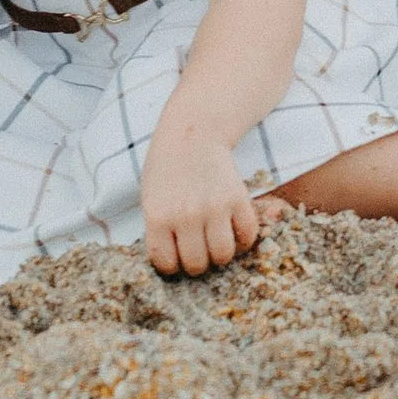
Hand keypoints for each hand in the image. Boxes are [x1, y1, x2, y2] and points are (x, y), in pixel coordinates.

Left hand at [140, 120, 268, 275]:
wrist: (191, 134)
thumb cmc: (167, 170)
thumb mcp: (150, 199)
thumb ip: (159, 231)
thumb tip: (175, 265)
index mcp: (158, 216)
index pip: (166, 263)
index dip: (172, 264)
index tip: (175, 254)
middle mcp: (185, 215)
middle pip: (196, 264)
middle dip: (197, 262)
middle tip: (197, 249)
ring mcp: (213, 207)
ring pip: (223, 255)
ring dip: (220, 254)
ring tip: (215, 241)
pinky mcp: (237, 198)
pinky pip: (247, 235)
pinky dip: (243, 239)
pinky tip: (233, 229)